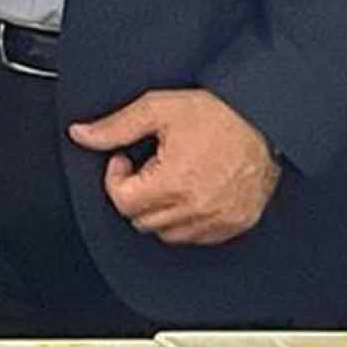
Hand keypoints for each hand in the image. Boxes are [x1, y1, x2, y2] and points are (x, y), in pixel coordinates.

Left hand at [69, 89, 280, 245]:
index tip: (124, 161)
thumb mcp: (158, 109)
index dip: (115, 178)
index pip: (122, 202)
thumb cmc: (218, 114)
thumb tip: (81, 135)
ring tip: (170, 179)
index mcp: (174, 182)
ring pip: (166, 233)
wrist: (264, 119)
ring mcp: (218, 220)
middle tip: (147, 168)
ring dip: (159, 210)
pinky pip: (196, 237)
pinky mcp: (235, 224)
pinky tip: (190, 192)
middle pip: (141, 220)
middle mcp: (196, 208)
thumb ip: (115, 126)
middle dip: (135, 194)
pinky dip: (186, 220)